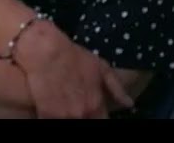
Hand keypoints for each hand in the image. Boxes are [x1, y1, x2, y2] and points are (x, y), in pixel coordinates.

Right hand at [13, 21, 132, 118]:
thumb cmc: (73, 56)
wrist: (44, 50)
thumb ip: (116, 88)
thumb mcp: (100, 66)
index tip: (94, 113)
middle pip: (85, 123)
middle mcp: (81, 114)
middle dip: (84, 116)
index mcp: (96, 105)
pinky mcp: (45, 114)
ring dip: (68, 117)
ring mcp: (62, 116)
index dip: (98, 117)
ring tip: (66, 106)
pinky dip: (53, 116)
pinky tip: (53, 108)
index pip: (102, 122)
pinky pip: (50, 121)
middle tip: (77, 106)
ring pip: (69, 123)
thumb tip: (129, 104)